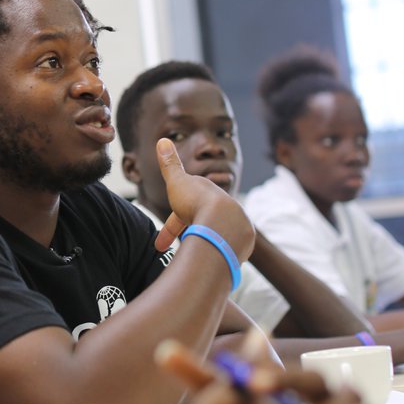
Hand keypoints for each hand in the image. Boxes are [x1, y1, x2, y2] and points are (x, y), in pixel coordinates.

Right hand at [154, 138, 253, 260]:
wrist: (221, 224)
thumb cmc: (195, 202)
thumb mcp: (177, 181)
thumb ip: (169, 163)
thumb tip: (163, 139)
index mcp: (209, 194)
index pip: (187, 208)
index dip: (171, 226)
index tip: (159, 246)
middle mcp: (225, 207)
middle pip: (203, 223)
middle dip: (189, 237)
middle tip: (178, 257)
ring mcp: (236, 225)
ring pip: (217, 236)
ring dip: (204, 245)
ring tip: (193, 260)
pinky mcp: (244, 242)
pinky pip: (228, 249)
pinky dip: (217, 255)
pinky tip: (209, 263)